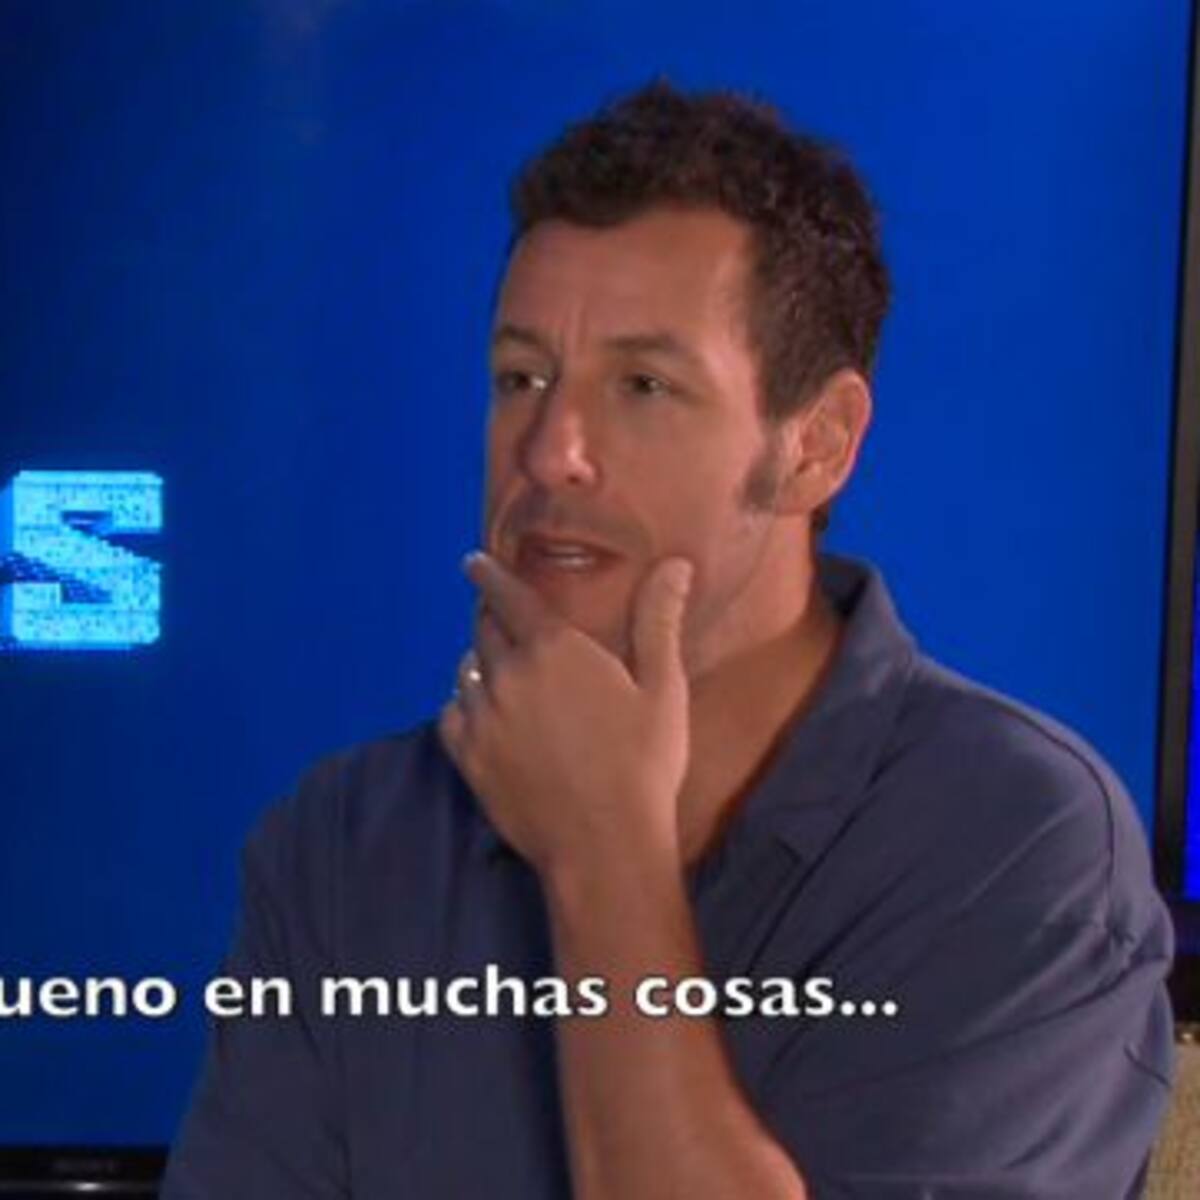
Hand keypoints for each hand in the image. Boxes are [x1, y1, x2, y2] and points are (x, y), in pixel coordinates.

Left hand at [438, 551, 693, 879]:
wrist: (603, 845)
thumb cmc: (643, 763)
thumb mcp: (663, 688)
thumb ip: (659, 620)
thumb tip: (675, 564)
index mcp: (553, 648)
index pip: (507, 595)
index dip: (489, 575)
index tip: (473, 563)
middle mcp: (507, 674)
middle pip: (484, 630)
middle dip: (491, 618)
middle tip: (501, 618)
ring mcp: (481, 717)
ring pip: (466, 670)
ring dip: (479, 661)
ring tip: (494, 667)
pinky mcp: (468, 757)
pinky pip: (450, 714)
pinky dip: (462, 703)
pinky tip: (479, 711)